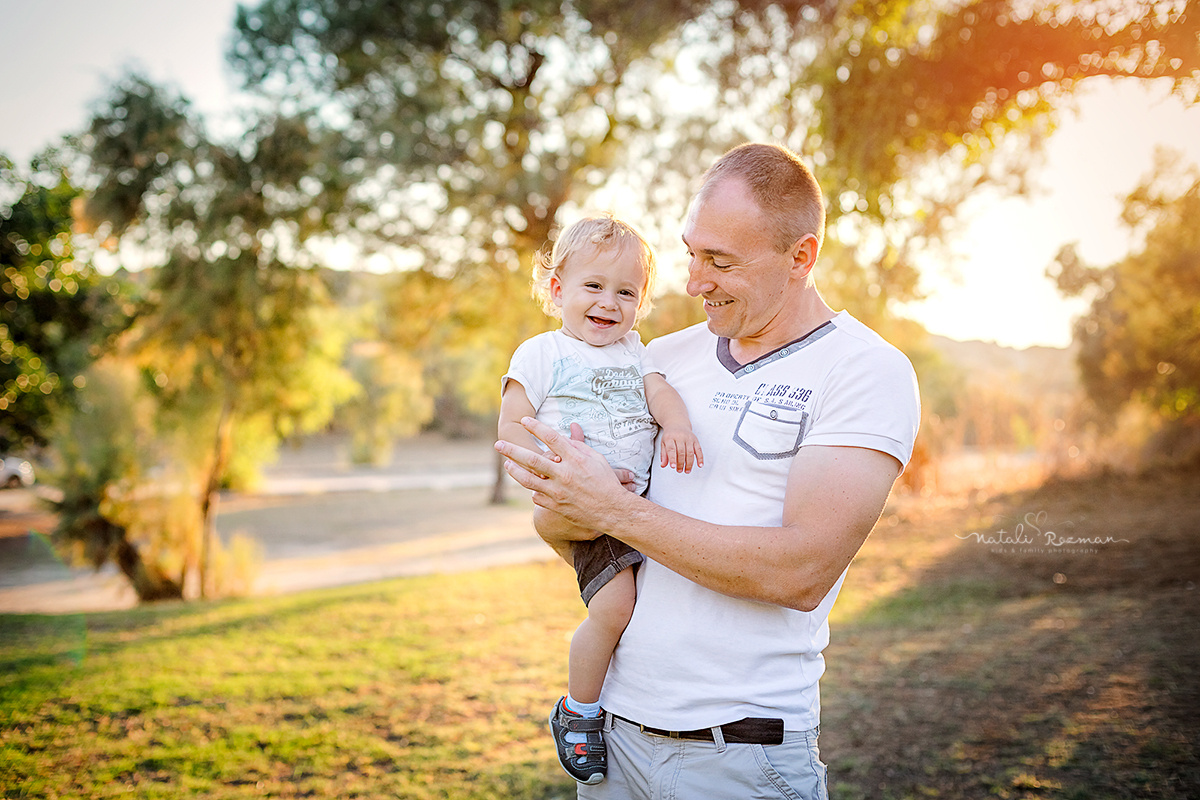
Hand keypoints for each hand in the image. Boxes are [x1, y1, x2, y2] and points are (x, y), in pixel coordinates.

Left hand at [495, 416, 628, 529]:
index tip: (525, 421)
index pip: (551, 438)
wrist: (612, 510)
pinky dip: (532, 489)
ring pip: (528, 480)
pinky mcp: (556, 506)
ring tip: (507, 464)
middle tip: (498, 444)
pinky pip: (536, 496)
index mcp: (576, 459)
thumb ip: (579, 446)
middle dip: (512, 450)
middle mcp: (565, 474)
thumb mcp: (597, 459)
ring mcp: (558, 492)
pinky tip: (530, 485)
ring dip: (514, 471)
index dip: (536, 428)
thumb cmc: (606, 482)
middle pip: (532, 459)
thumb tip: (566, 433)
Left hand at [659, 426, 703, 472]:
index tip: (673, 467)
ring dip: (689, 463)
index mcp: (670, 437)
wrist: (677, 423)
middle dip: (681, 463)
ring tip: (687, 470)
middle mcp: (680, 437)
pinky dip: (700, 458)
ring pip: (690, 452)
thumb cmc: (670, 435)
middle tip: (679, 470)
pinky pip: (699, 450)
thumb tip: (663, 465)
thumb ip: (663, 454)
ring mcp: (689, 438)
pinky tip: (700, 465)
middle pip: (681, 452)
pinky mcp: (695, 440)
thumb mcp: (663, 443)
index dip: (672, 459)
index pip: (671, 449)